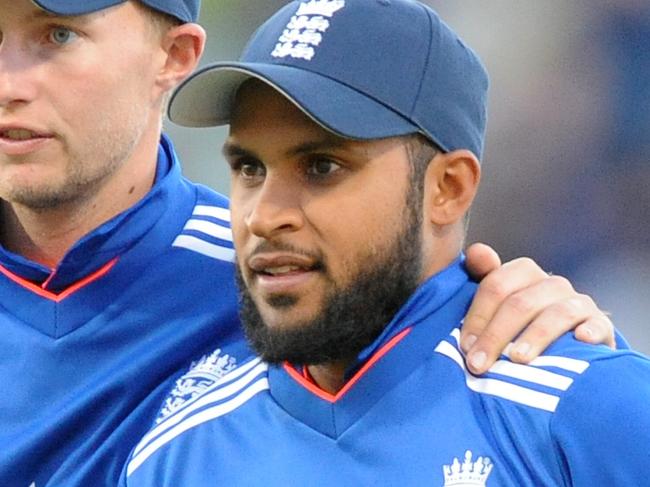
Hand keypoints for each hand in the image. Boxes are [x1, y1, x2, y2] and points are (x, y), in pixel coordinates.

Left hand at [461, 243, 614, 373]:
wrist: (568, 343)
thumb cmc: (522, 322)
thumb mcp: (498, 303)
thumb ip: (482, 278)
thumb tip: (476, 252)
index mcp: (522, 273)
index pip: (495, 285)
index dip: (476, 316)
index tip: (464, 346)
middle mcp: (551, 284)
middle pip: (520, 303)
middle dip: (495, 335)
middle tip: (478, 364)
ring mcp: (577, 304)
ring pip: (555, 314)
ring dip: (534, 337)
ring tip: (517, 360)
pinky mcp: (600, 325)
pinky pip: (597, 325)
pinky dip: (589, 331)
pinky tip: (579, 341)